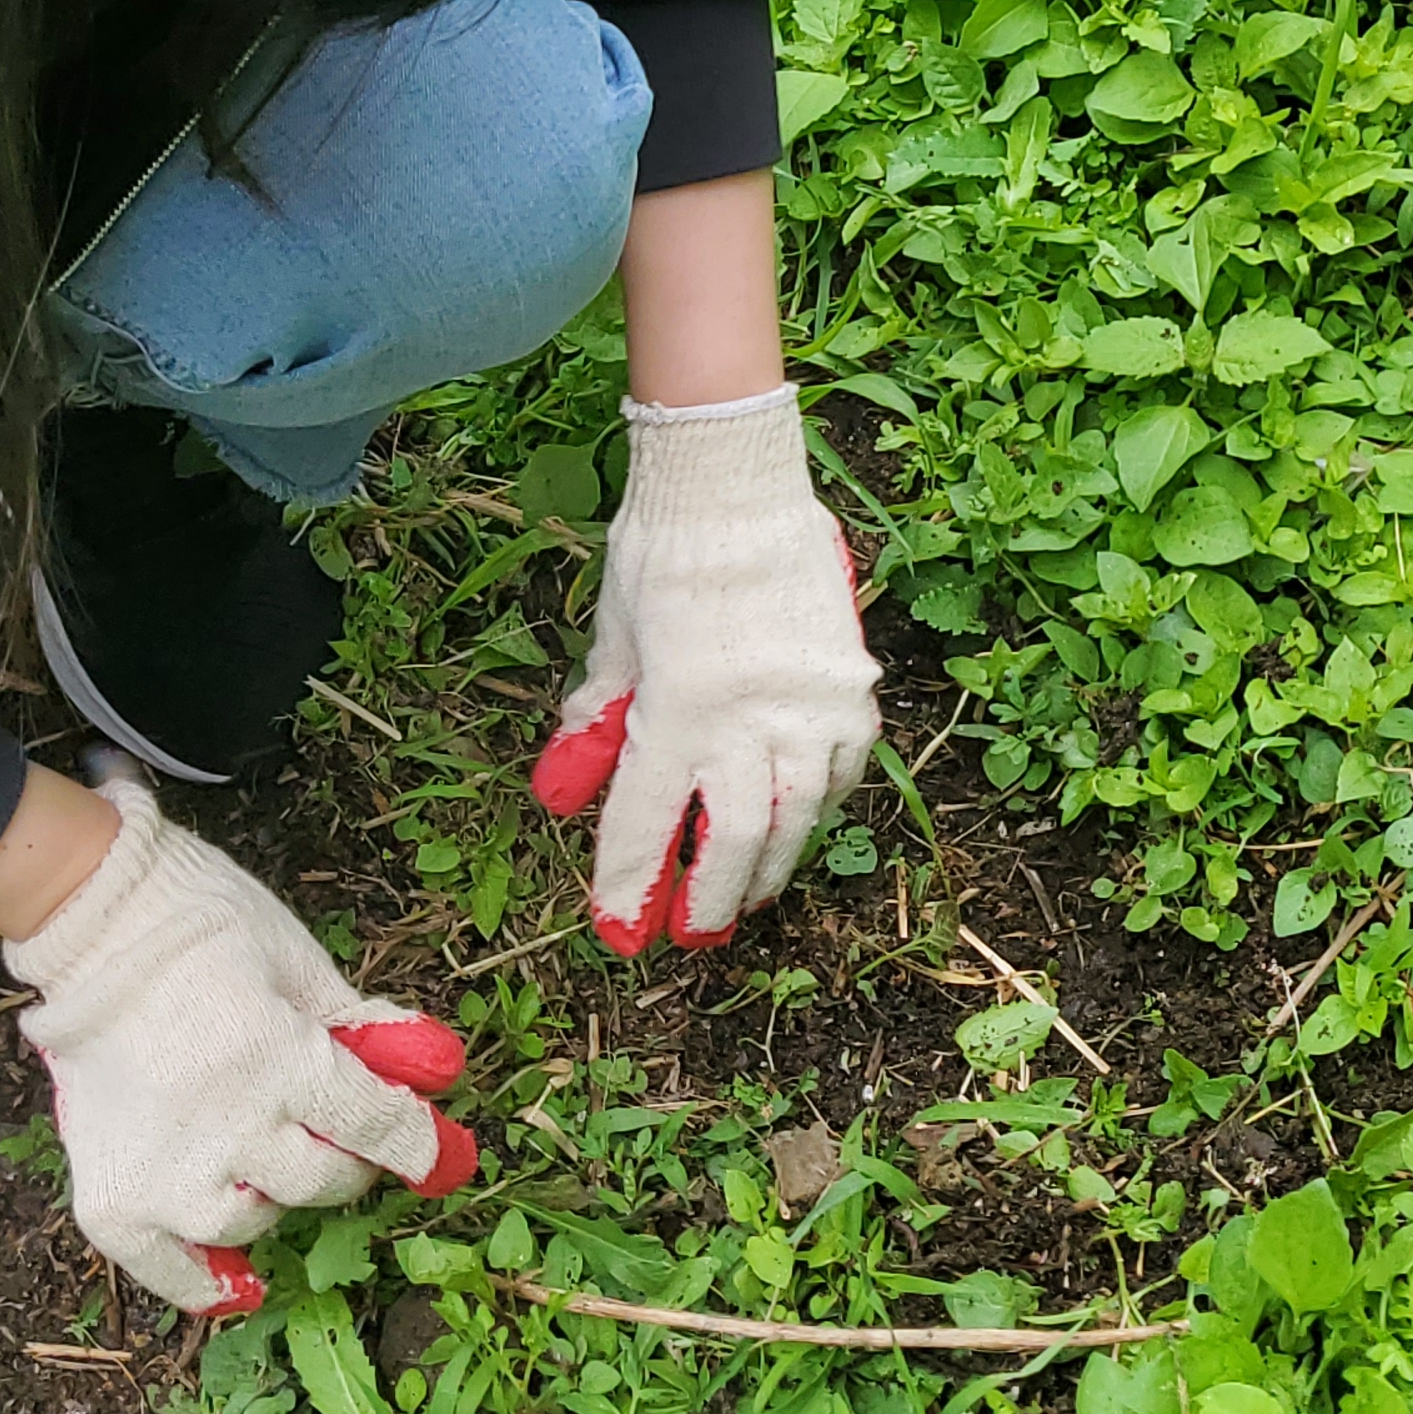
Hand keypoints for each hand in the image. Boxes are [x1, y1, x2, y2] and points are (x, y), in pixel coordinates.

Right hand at [0, 776, 477, 1314]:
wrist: (97, 928)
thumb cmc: (208, 929)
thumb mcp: (301, 963)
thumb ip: (362, 1025)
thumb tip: (436, 1066)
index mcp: (281, 1059)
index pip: (376, 1125)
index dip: (418, 1143)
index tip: (441, 1157)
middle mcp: (227, 1127)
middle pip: (321, 1179)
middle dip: (347, 1158)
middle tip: (336, 1135)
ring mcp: (164, 1173)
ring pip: (256, 1220)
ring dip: (276, 1194)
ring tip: (264, 1157)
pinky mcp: (109, 1198)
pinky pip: (168, 1270)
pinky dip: (206, 1281)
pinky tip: (238, 1284)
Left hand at [531, 385, 878, 953]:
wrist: (737, 479)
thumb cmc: (661, 552)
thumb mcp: (611, 640)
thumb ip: (594, 722)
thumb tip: (562, 793)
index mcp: (679, 707)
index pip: (648, 822)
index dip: (630, 884)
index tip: (620, 930)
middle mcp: (751, 716)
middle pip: (733, 840)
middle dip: (710, 899)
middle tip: (693, 935)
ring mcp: (810, 703)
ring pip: (798, 815)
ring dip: (770, 863)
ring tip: (749, 893)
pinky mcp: (850, 683)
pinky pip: (844, 767)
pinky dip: (821, 803)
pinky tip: (800, 818)